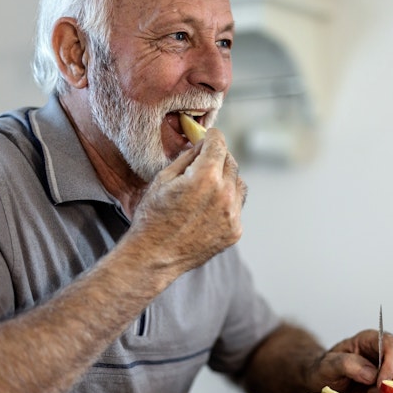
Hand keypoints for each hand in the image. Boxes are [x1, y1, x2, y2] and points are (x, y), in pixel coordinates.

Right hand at [130, 128, 246, 272]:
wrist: (154, 255)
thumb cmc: (153, 217)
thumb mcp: (163, 179)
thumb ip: (187, 157)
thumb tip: (201, 145)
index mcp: (205, 176)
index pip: (219, 144)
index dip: (213, 136)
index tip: (210, 136)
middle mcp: (224, 194)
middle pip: (231, 162)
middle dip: (219, 157)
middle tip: (206, 159)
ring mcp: (232, 215)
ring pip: (239, 184)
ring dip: (226, 180)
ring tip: (207, 187)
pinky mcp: (235, 231)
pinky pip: (237, 207)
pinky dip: (227, 202)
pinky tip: (208, 209)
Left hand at [306, 329, 392, 392]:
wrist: (323, 383)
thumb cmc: (325, 369)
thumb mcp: (328, 364)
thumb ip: (347, 364)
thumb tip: (371, 374)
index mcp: (370, 340)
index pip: (392, 344)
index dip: (391, 362)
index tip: (380, 382)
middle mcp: (386, 354)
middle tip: (373, 392)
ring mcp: (392, 371)